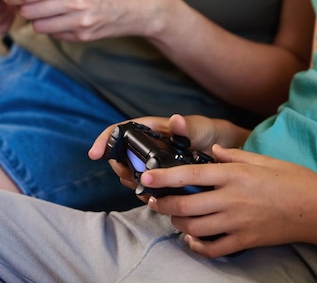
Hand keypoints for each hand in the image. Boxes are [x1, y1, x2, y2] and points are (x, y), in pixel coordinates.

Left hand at [4, 0, 177, 41]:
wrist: (141, 7)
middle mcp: (75, 3)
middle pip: (29, 11)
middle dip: (23, 6)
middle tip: (26, 1)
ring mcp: (79, 23)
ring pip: (38, 26)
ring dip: (37, 19)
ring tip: (46, 9)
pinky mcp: (83, 37)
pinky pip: (54, 35)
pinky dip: (53, 27)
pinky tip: (63, 18)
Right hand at [88, 114, 249, 196]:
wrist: (222, 150)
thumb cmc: (208, 132)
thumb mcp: (200, 128)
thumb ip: (187, 126)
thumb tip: (176, 120)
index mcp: (149, 128)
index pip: (119, 130)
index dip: (104, 141)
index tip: (94, 154)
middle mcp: (145, 144)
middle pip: (119, 156)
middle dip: (120, 168)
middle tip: (133, 178)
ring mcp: (150, 161)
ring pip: (129, 172)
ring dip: (131, 182)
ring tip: (146, 187)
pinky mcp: (158, 176)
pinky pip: (143, 184)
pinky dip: (144, 191)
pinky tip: (153, 197)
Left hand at [143, 146, 316, 257]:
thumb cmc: (293, 180)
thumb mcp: (263, 160)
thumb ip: (234, 156)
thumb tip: (215, 151)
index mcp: (234, 175)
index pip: (191, 175)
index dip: (164, 177)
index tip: (147, 177)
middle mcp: (232, 199)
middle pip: (185, 205)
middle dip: (164, 204)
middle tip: (155, 201)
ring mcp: (237, 222)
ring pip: (194, 228)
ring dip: (177, 223)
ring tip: (174, 217)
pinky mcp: (245, 240)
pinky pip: (213, 248)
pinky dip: (197, 245)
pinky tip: (192, 238)